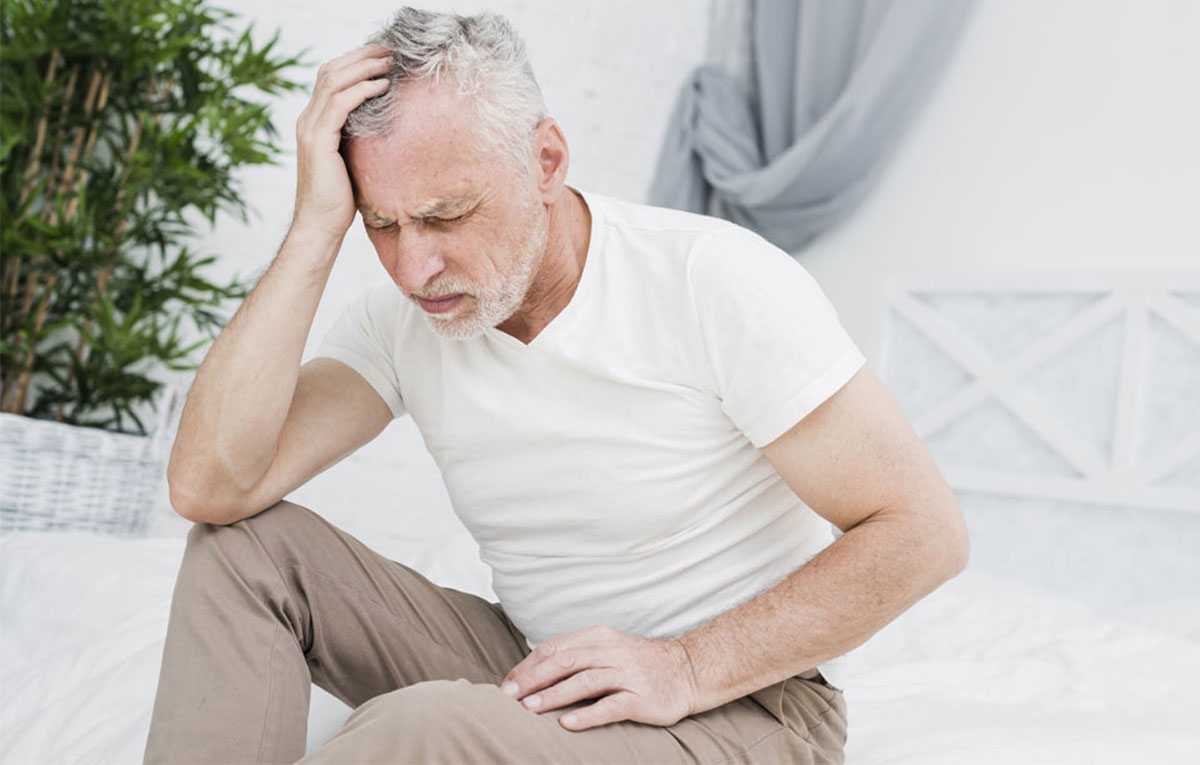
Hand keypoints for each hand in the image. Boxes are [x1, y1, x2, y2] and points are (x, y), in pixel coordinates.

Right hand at [291, 43, 392, 240]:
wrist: (321, 225)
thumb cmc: (340, 200)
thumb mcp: (352, 161)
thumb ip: (358, 139)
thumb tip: (385, 127)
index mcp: (313, 122)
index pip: (330, 78)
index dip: (355, 62)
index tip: (382, 56)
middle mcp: (307, 120)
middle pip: (330, 71)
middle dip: (361, 56)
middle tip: (390, 51)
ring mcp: (310, 129)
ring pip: (334, 81)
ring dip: (364, 68)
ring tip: (390, 64)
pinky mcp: (318, 141)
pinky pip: (340, 103)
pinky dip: (362, 90)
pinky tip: (382, 87)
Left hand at [498, 625, 699, 731]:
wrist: (688, 670)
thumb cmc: (641, 662)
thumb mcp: (609, 647)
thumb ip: (578, 652)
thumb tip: (535, 667)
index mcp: (599, 637)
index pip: (555, 647)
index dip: (528, 665)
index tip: (507, 684)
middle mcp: (611, 652)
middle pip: (565, 661)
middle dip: (534, 679)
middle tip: (509, 697)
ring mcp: (627, 674)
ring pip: (584, 681)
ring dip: (554, 695)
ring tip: (529, 709)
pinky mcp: (641, 697)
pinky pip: (611, 705)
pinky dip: (587, 714)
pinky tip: (568, 724)